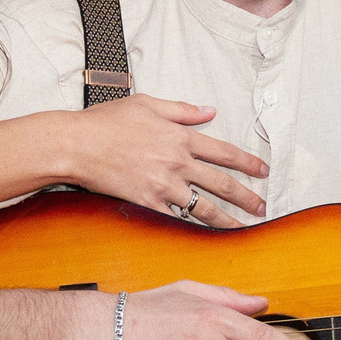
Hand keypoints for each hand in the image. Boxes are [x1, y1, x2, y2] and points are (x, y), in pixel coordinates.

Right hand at [60, 98, 268, 225]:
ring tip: (242, 228)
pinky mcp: (148, 203)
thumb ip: (182, 110)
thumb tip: (209, 111)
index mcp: (181, 137)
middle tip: (263, 207)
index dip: (248, 163)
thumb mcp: (147, 103)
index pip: (225, 153)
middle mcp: (178, 162)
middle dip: (247, 197)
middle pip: (222, 184)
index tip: (263, 172)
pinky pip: (176, 219)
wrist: (77, 144)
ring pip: (204, 207)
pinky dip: (193, 229)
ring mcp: (164, 185)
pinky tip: (206, 236)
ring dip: (227, 219)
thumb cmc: (107, 121)